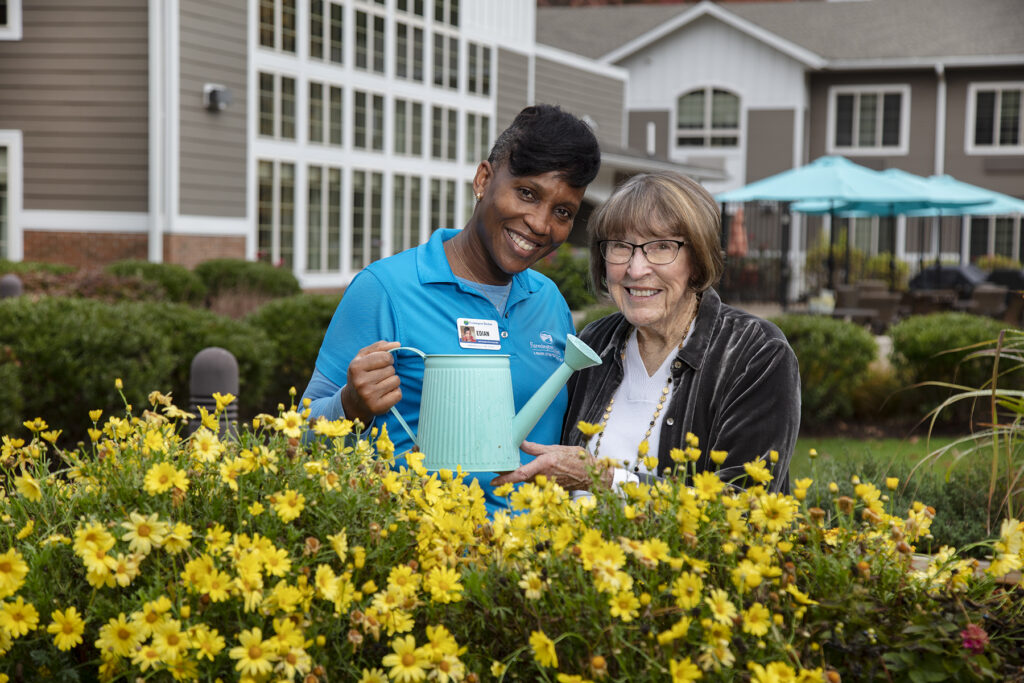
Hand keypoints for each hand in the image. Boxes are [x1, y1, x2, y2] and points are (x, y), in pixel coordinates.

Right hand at [340, 340, 401, 424]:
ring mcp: (369, 396)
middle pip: (391, 369)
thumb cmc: (361, 375)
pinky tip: (384, 394)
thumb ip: (379, 347)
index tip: (383, 363)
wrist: (353, 401)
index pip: (386, 357)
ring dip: (392, 382)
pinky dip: (395, 393)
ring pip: (396, 381)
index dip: (388, 359)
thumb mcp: (364, 357)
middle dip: (389, 371)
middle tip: (378, 377)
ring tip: (381, 385)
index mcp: (356, 367)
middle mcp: (361, 382)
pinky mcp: (377, 407)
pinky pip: (398, 394)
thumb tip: (397, 344)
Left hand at [491, 441, 607, 490]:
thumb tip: (520, 443)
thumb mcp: (555, 449)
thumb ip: (535, 448)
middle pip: (519, 478)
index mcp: (544, 465)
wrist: (592, 474)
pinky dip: (527, 477)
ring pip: (526, 480)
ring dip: (516, 475)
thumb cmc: (576, 459)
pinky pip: (534, 482)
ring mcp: (546, 484)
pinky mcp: (549, 487)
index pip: (520, 474)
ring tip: (506, 467)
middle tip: (495, 467)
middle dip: (506, 474)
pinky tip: (525, 471)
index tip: (493, 481)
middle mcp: (543, 477)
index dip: (504, 478)